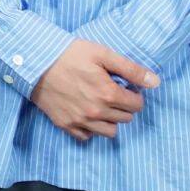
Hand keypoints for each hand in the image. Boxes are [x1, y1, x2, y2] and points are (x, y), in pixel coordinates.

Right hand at [29, 39, 158, 141]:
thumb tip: (156, 82)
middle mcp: (97, 112)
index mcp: (108, 94)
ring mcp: (81, 121)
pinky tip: (86, 113)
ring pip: (110, 131)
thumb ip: (131, 69)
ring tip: (100, 104)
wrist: (33, 61)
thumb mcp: (101, 54)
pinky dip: (91, 128)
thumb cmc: (68, 54)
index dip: (133, 94)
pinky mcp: (66, 125)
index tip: (123, 85)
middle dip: (123, 105)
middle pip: (125, 118)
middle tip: (110, 91)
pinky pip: (88, 137)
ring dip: (110, 119)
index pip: (137, 104)